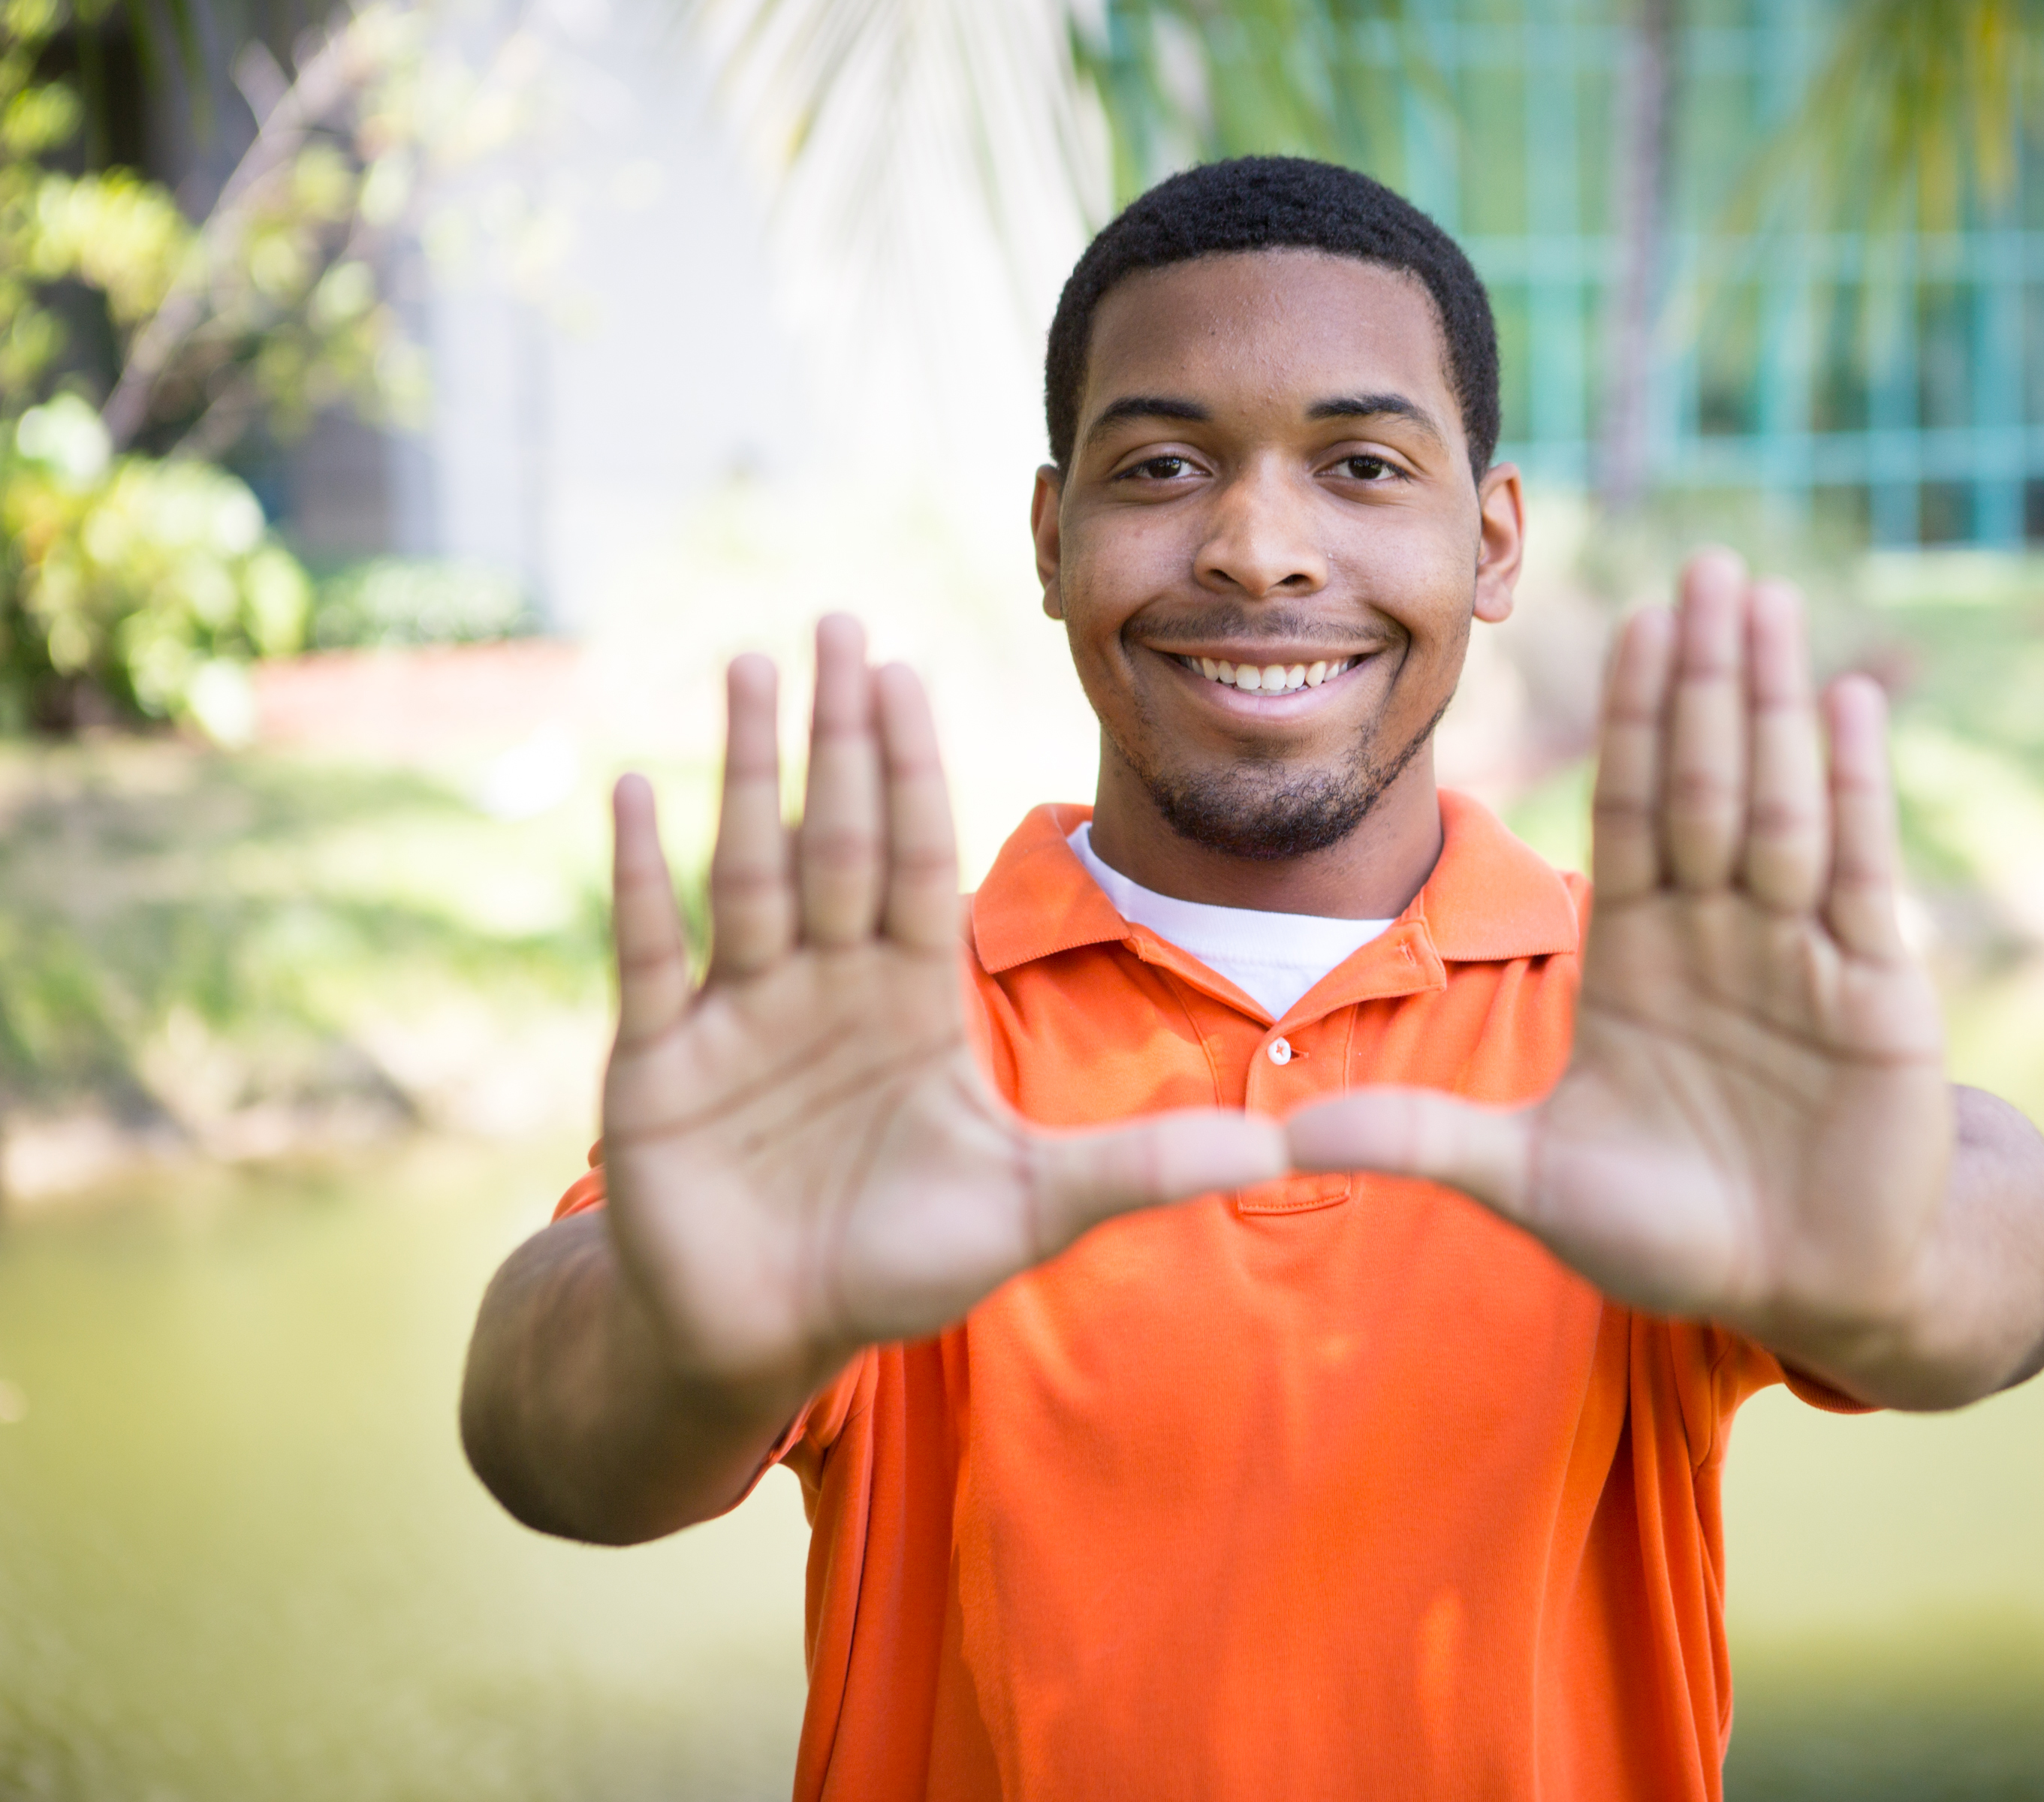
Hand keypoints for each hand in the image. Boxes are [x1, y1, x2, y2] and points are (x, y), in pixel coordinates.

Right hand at [599, 616, 1284, 1393]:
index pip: (916, 857)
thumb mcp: (1036, 1206)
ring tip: (748, 667)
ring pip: (749, 869)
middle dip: (840, 735)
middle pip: (838, 837)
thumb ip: (1142, 1167)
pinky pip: (654, 953)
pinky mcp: (660, 1065)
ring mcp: (738, 1016)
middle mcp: (823, 983)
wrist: (771, 1337)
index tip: (909, 670)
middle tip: (836, 622)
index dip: (914, 768)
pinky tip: (634, 790)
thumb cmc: (898, 1262)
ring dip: (747, 770)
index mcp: (910, 996)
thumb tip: (1278, 1153)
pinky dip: (642, 876)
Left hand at [1288, 553, 1955, 1377]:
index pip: (1630, 808)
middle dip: (1702, 675)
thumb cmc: (1672, 1235)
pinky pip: (1859, 869)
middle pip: (1703, 779)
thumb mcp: (1530, 1181)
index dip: (1631, 715)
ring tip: (1765, 600)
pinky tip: (1850, 700)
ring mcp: (1801, 954)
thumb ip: (1423, 1140)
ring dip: (1772, 701)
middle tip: (1705, 562)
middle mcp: (1720, 934)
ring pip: (1778, 801)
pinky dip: (1857, 785)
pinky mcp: (1876, 991)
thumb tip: (1285, 1133)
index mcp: (1638, 958)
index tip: (1631, 618)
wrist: (1806, 1291)